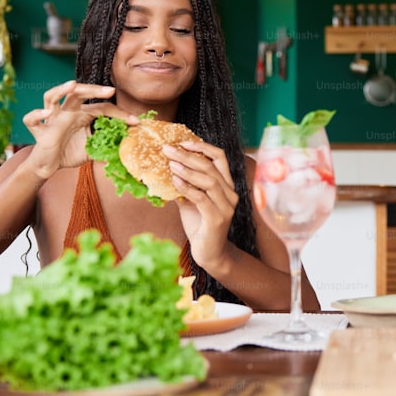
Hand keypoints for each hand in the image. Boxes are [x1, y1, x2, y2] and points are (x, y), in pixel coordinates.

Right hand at [20, 81, 137, 178]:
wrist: (49, 166)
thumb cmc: (69, 152)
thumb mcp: (94, 149)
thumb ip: (108, 145)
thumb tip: (130, 147)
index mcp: (82, 114)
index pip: (101, 107)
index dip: (119, 114)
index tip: (135, 121)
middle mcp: (66, 112)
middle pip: (77, 93)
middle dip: (93, 90)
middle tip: (110, 91)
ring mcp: (51, 119)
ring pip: (51, 97)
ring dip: (61, 89)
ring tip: (72, 85)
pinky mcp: (39, 131)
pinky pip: (32, 120)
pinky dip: (37, 115)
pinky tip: (47, 114)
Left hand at [163, 140, 239, 266]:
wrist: (209, 253)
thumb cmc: (200, 225)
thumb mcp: (190, 201)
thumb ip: (183, 185)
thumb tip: (164, 168)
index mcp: (226, 186)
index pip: (220, 158)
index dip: (202, 147)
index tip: (182, 142)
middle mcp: (230, 194)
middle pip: (211, 166)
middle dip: (188, 155)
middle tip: (168, 149)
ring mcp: (226, 207)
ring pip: (209, 180)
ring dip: (188, 170)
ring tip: (171, 164)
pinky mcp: (218, 219)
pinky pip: (202, 198)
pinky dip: (188, 188)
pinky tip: (175, 182)